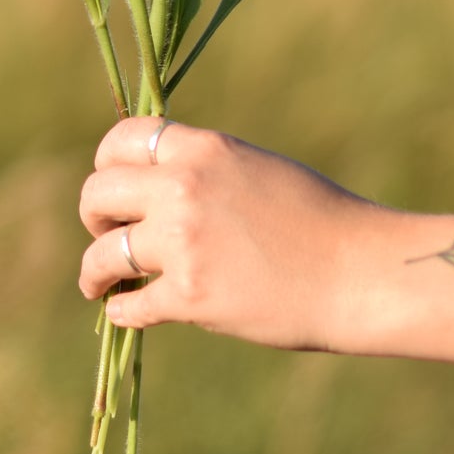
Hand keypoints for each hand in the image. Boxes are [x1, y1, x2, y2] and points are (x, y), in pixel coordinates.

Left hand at [78, 117, 392, 350]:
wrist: (360, 273)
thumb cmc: (320, 220)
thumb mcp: (257, 169)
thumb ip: (205, 170)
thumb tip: (158, 183)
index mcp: (205, 149)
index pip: (122, 140)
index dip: (106, 165)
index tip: (110, 187)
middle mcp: (185, 188)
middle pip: (98, 193)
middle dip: (92, 217)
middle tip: (102, 234)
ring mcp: (185, 242)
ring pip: (103, 254)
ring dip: (94, 272)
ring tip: (97, 284)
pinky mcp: (191, 296)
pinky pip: (131, 305)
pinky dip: (122, 312)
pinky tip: (126, 312)